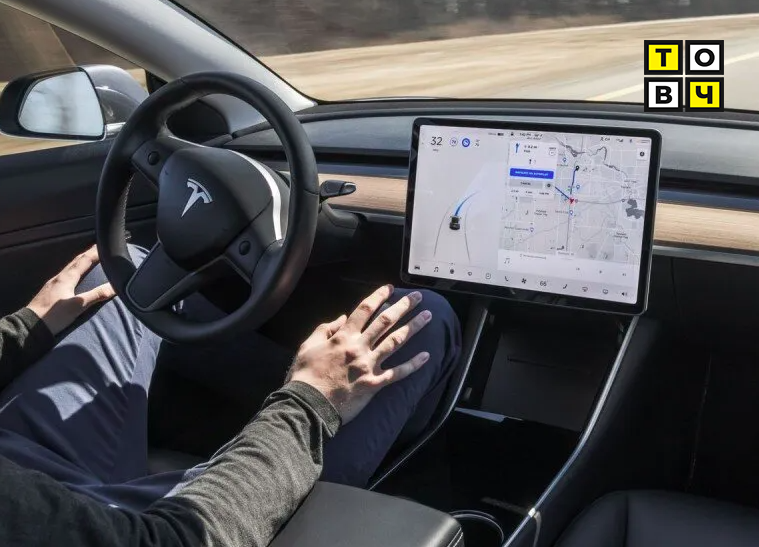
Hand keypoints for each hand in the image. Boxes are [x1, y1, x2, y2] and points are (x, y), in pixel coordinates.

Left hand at [27, 245, 115, 335]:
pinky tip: (73, 276)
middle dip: (88, 254)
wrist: (30, 326)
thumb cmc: (54, 315)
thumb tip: (115, 286)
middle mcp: (59, 277)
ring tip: (88, 259)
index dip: (95, 252)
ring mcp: (52, 284)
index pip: (84, 260)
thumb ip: (96, 295)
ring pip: (69, 268)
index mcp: (67, 278)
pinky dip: (73, 271)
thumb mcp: (78, 306)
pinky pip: (65, 275)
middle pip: (76, 261)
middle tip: (98, 248)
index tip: (105, 245)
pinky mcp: (49, 291)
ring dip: (80, 261)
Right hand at [288, 285, 431, 423]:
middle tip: (419, 297)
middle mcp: (359, 347)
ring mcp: (368, 366)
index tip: (391, 288)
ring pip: (395, 342)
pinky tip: (426, 356)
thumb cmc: (305, 376)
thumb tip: (341, 318)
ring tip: (428, 317)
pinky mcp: (373, 384)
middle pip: (385, 322)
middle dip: (404, 307)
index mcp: (343, 336)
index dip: (379, 296)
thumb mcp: (308, 346)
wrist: (308, 405)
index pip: (364, 310)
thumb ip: (325, 329)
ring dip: (413, 327)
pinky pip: (397, 373)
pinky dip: (413, 365)